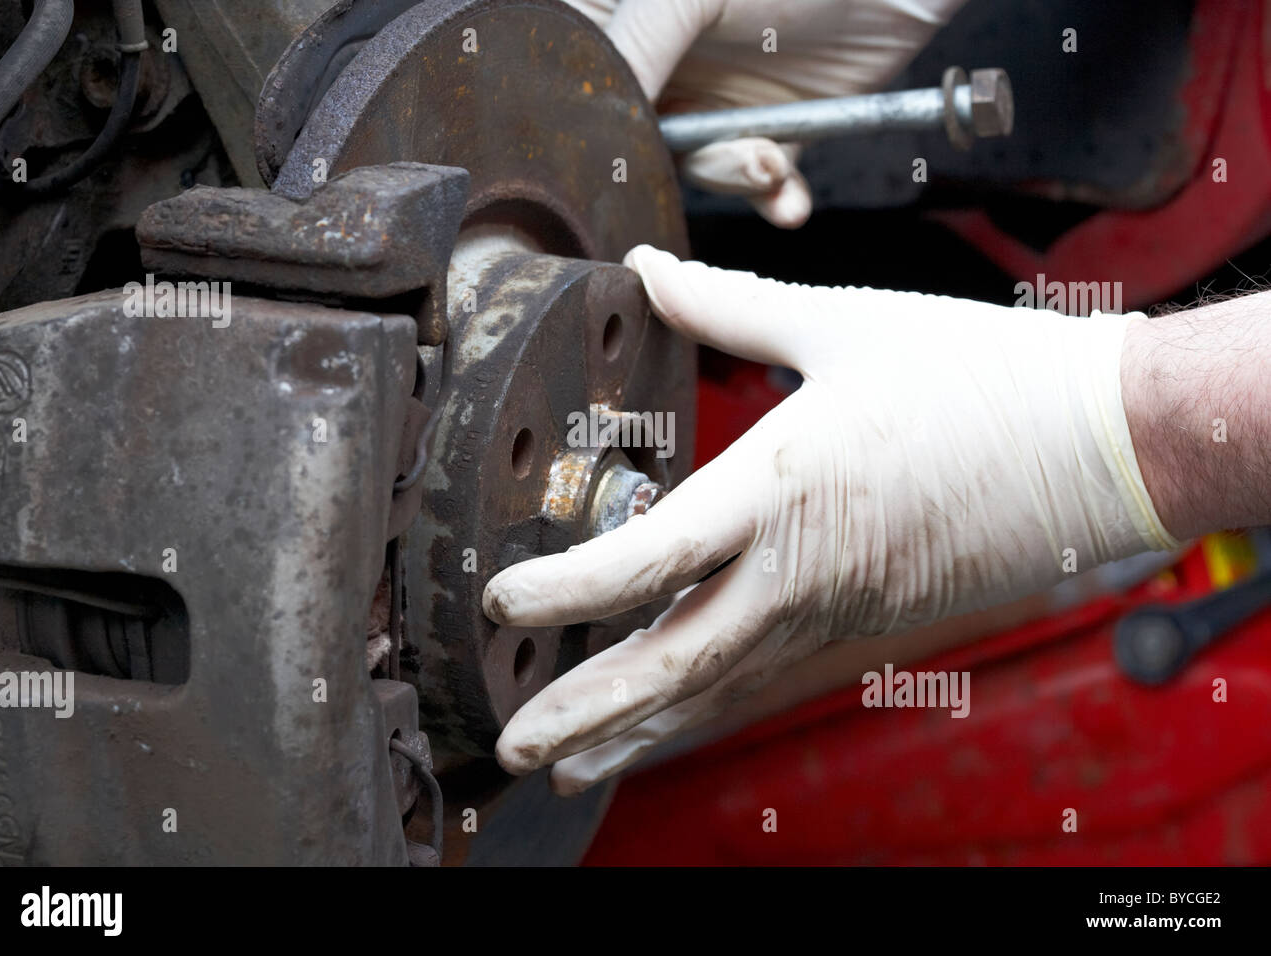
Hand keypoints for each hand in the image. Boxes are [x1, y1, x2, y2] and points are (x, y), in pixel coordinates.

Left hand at [483, 245, 1177, 794]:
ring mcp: (835, 614)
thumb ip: (727, 306)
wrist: (1098, 449)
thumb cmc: (975, 377)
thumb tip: (648, 270)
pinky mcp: (863, 629)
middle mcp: (799, 571)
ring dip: (632, 729)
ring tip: (565, 763)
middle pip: (671, 659)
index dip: (565, 588)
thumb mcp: (841, 325)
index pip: (649, 557)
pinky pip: (766, 682)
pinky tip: (664, 727)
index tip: (498, 600)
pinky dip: (701, 712)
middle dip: (583, 706)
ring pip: (715, 689)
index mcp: (783, 487)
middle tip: (510, 740)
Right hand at [565, 0, 968, 226]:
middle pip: (638, 141)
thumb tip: (592, 121)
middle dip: (683, 163)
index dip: (596, 127)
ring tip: (769, 162)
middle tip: (728, 157)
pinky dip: (775, 199)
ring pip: (697, 170)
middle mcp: (666, 65)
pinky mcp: (771, 130)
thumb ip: (632, 49)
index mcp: (626, 20)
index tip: (622, 155)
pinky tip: (789, 199)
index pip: (584, 86)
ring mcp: (716, 101)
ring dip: (736, 179)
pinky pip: (756, 185)